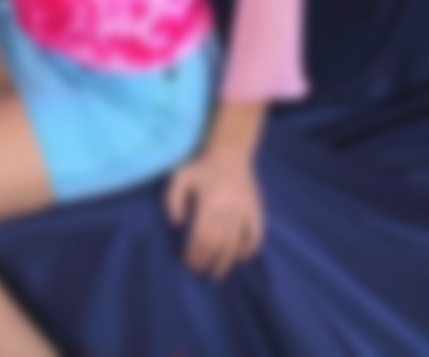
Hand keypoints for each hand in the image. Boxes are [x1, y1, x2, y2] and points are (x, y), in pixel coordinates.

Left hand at [165, 149, 264, 279]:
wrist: (230, 154)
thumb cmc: (201, 168)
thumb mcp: (180, 177)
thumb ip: (172, 199)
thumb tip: (176, 224)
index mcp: (209, 202)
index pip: (201, 237)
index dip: (194, 254)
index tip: (187, 263)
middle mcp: (229, 210)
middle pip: (218, 244)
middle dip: (206, 261)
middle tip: (199, 271)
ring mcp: (245, 212)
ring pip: (236, 245)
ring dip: (226, 262)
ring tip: (216, 274)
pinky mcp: (257, 212)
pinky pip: (256, 237)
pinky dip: (248, 251)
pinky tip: (239, 258)